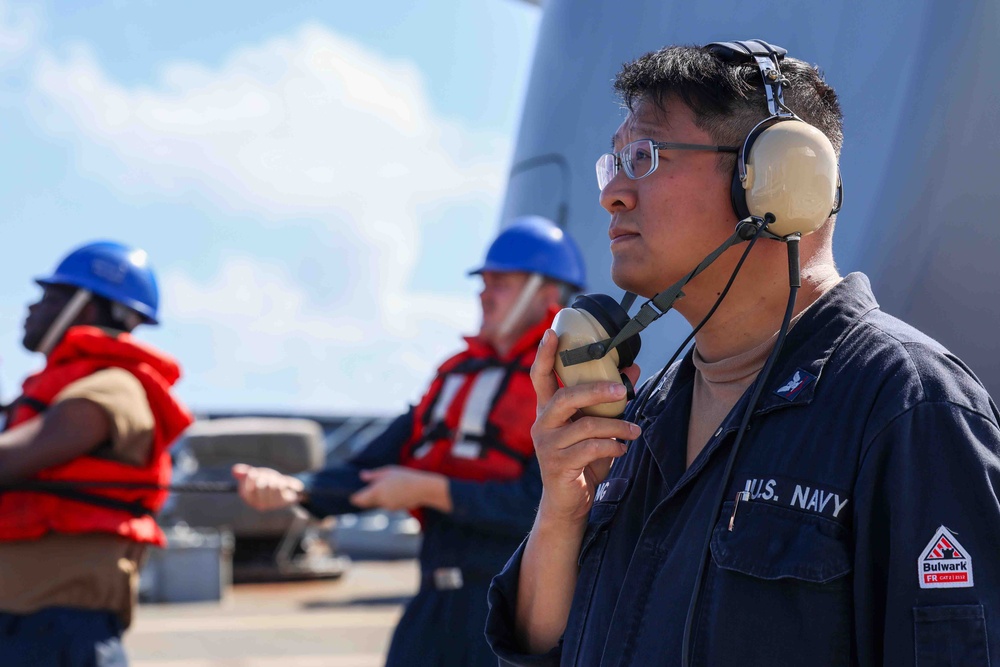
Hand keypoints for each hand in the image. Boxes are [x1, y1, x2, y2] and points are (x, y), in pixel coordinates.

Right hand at [232, 463, 303, 510]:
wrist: (288, 489)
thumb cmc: (269, 482)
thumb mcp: (256, 475)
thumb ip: (244, 472)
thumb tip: (234, 470)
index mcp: (249, 499)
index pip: (244, 489)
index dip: (248, 478)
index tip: (253, 472)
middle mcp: (258, 504)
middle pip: (259, 485)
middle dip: (263, 475)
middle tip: (267, 476)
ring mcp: (270, 504)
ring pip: (270, 485)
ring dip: (273, 478)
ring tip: (275, 480)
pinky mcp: (281, 501)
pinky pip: (279, 487)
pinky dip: (281, 481)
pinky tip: (283, 484)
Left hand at [350, 465, 450, 511]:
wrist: (421, 488)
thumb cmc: (405, 477)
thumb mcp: (388, 471)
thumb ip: (373, 475)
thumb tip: (362, 475)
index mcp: (376, 491)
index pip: (358, 499)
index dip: (354, 497)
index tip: (352, 494)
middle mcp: (380, 501)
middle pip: (367, 502)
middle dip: (367, 497)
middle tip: (369, 487)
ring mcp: (388, 507)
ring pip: (378, 503)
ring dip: (379, 498)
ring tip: (387, 486)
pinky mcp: (396, 509)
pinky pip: (387, 505)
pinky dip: (388, 500)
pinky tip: (396, 491)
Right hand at [531, 329, 640, 525]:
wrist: (569, 505)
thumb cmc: (582, 462)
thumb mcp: (596, 429)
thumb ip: (609, 402)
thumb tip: (633, 370)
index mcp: (548, 411)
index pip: (541, 376)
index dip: (546, 354)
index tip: (553, 332)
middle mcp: (542, 424)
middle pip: (566, 395)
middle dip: (596, 389)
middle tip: (622, 389)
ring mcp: (547, 445)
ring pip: (586, 425)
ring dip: (617, 426)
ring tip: (634, 431)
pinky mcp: (557, 464)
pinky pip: (591, 449)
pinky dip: (613, 447)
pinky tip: (622, 449)